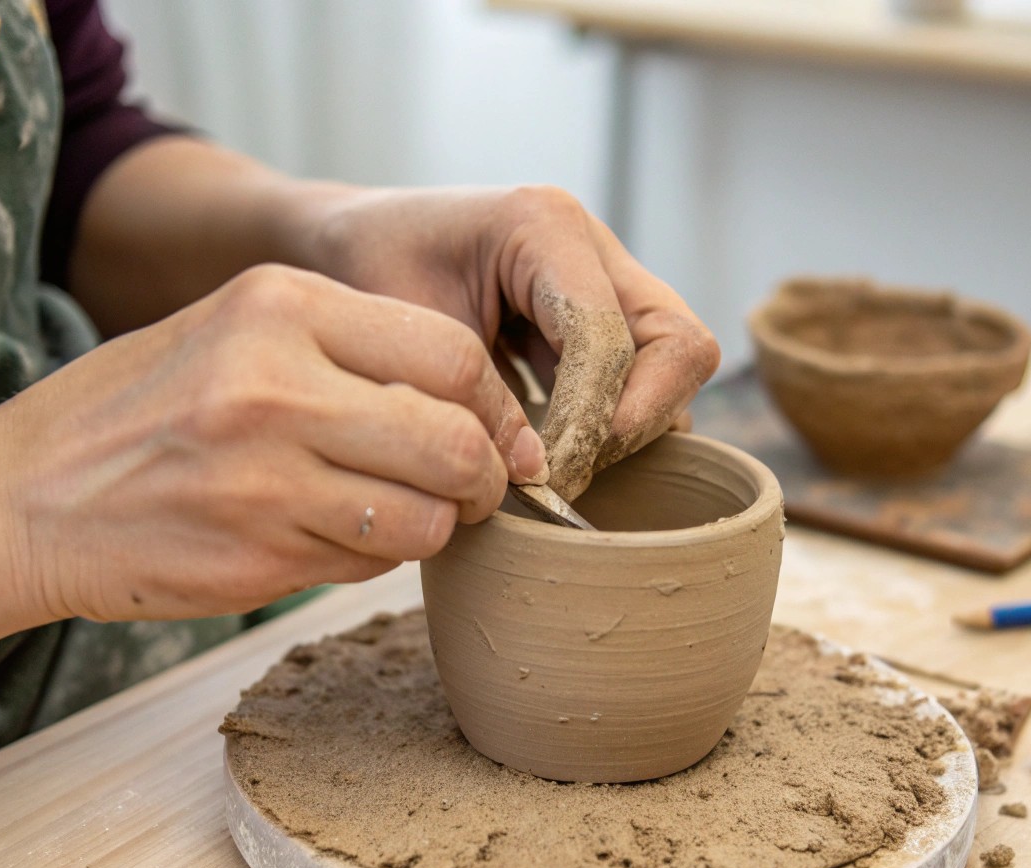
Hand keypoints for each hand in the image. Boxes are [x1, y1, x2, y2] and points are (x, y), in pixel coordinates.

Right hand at [0, 265, 544, 623]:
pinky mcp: (258, 555)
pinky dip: (377, 556)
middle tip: (478, 489)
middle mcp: (278, 385)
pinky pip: (372, 562)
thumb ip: (349, 349)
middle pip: (457, 441)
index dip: (497, 407)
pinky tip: (333, 535)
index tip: (501, 437)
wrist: (24, 499)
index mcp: (280, 306)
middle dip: (486, 477)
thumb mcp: (234, 332)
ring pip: (427, 517)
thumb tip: (474, 404)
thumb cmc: (142, 410)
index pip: (452, 354)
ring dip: (435, 525)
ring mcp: (266, 477)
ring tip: (401, 513)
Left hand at [304, 186, 720, 498]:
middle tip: (568, 472)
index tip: (543, 477)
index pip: (607, 337)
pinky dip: (618, 422)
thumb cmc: (366, 276)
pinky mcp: (603, 318)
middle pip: (680, 344)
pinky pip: (647, 379)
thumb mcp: (407, 336)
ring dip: (632, 426)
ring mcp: (606, 280)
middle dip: (637, 421)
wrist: (350, 244)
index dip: (586, 419)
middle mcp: (592, 246)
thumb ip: (474, 400)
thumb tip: (537, 479)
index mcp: (543, 225)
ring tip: (559, 466)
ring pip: (675, 365)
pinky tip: (560, 450)